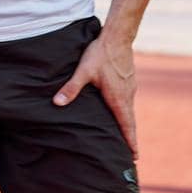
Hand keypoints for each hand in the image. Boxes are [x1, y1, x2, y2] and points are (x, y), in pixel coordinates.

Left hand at [52, 32, 138, 157]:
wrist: (117, 36)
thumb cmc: (100, 54)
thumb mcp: (83, 71)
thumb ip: (71, 88)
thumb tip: (56, 103)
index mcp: (117, 98)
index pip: (126, 125)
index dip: (130, 141)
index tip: (135, 156)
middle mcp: (127, 95)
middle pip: (130, 122)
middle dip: (130, 138)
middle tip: (132, 155)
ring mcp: (130, 88)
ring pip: (129, 110)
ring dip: (128, 125)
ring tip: (125, 136)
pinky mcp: (129, 80)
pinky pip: (128, 101)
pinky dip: (126, 111)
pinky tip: (120, 111)